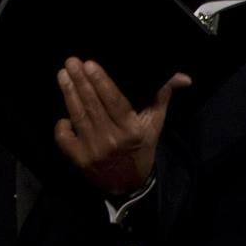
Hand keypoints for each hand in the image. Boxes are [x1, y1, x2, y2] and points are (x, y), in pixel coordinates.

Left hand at [54, 57, 190, 195]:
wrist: (129, 184)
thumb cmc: (141, 146)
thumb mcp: (154, 123)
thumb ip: (162, 96)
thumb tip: (183, 77)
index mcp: (132, 130)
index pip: (114, 101)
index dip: (101, 82)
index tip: (89, 64)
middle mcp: (113, 140)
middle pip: (93, 105)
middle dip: (80, 81)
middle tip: (71, 61)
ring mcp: (94, 150)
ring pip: (78, 116)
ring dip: (69, 93)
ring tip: (62, 74)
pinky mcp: (78, 159)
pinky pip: (64, 137)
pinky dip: (61, 124)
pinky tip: (62, 113)